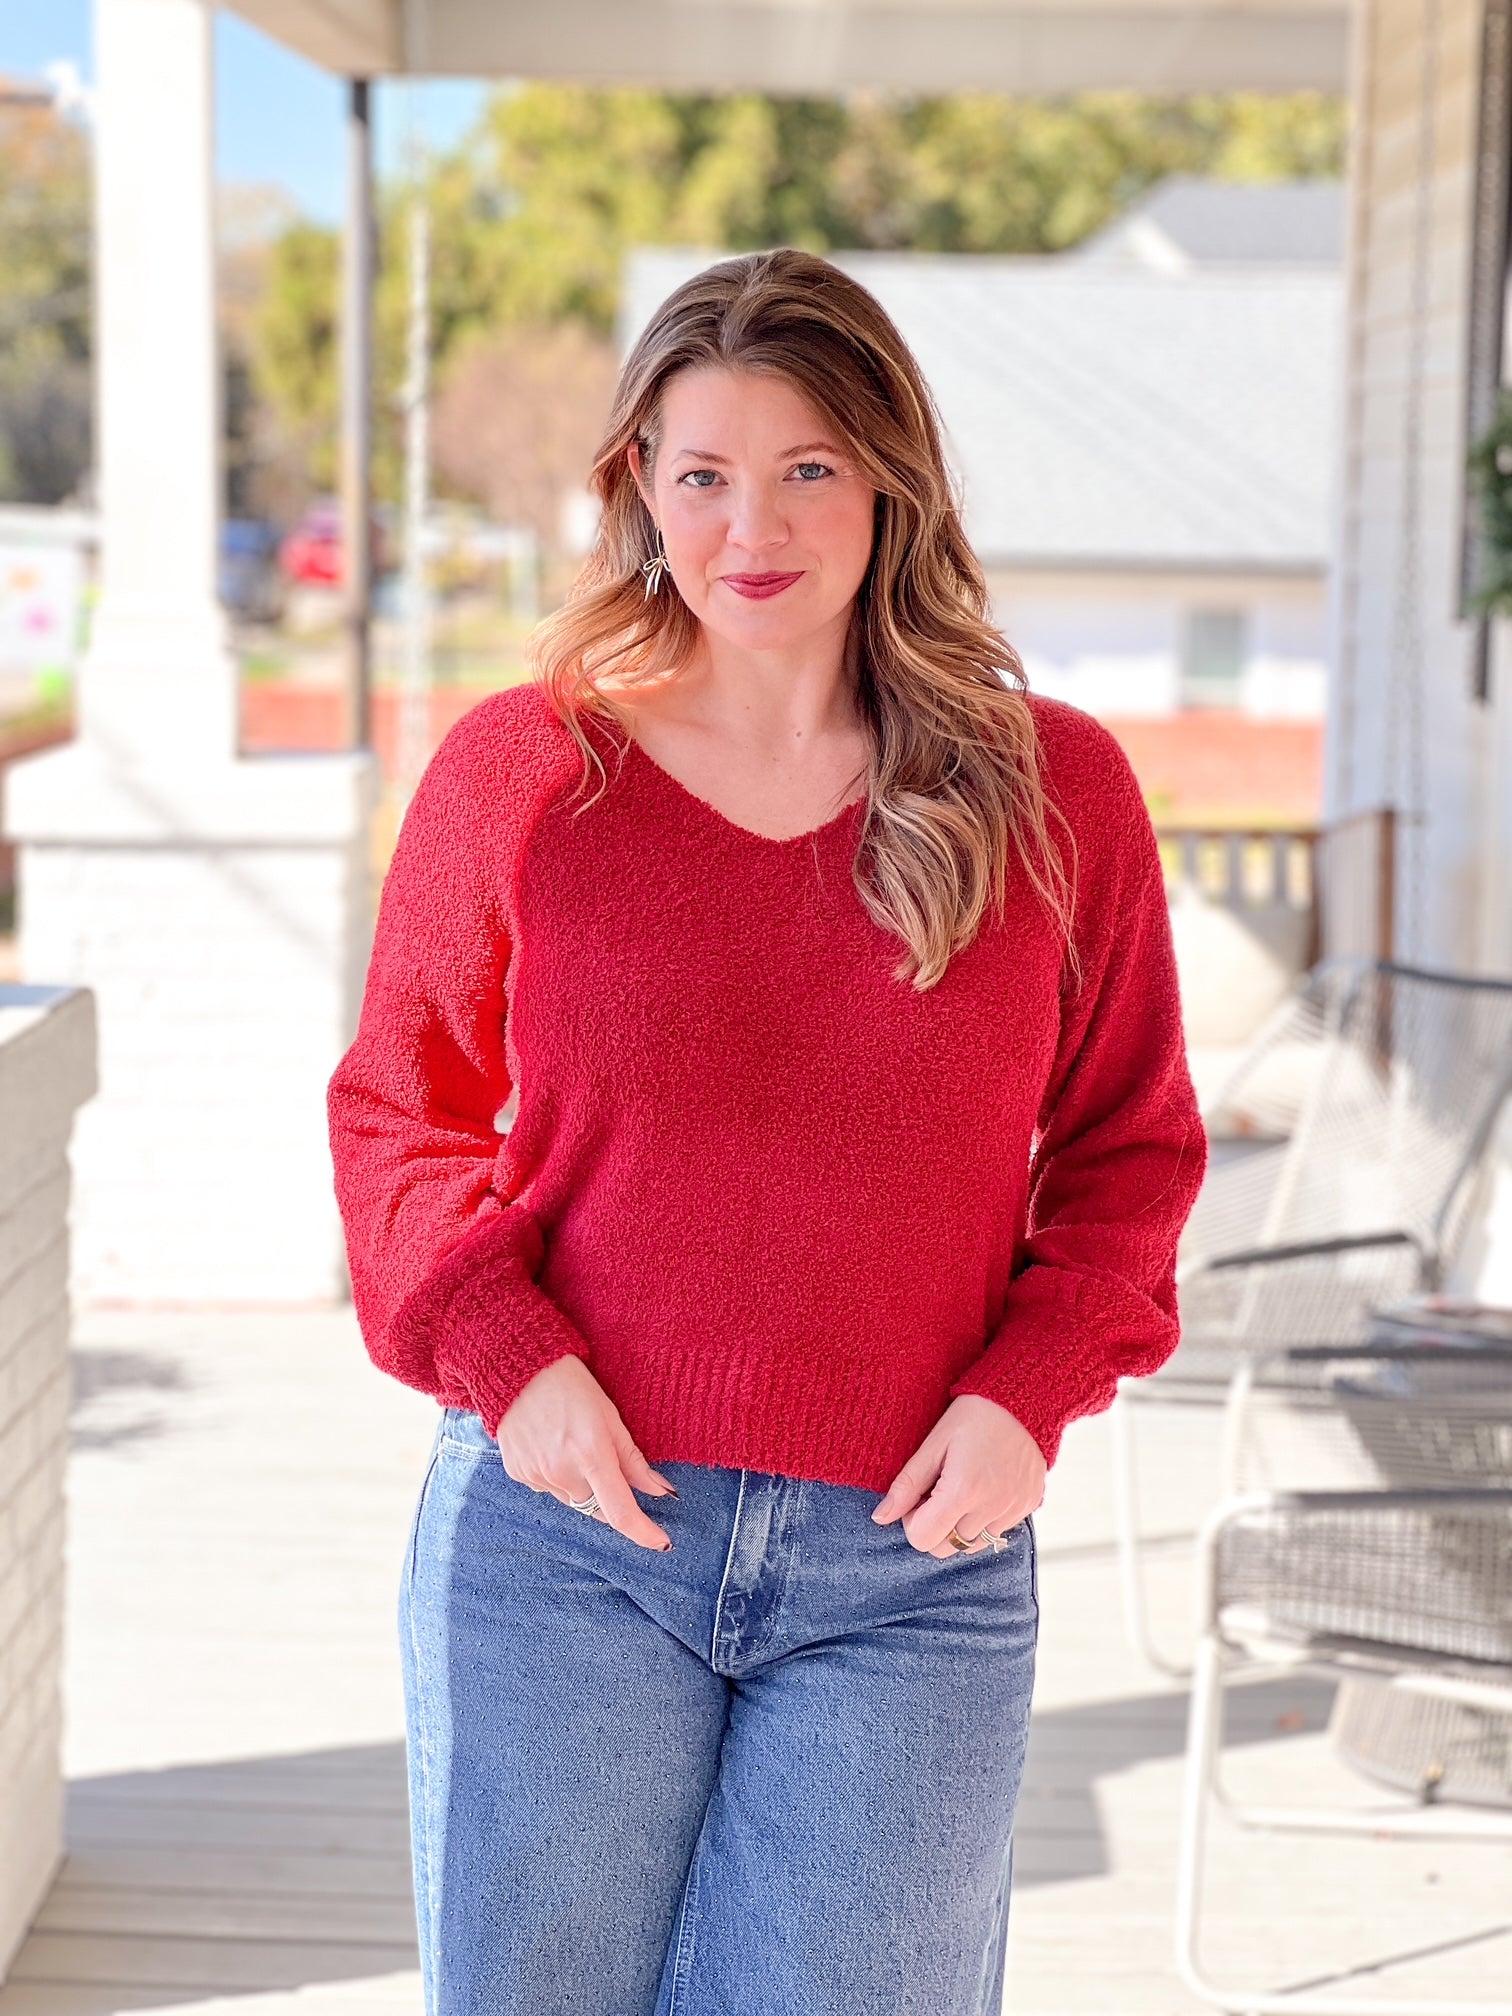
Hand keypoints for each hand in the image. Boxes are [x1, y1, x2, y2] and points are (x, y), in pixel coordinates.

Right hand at [495, 1355, 677, 1551]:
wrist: (517, 1369)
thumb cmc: (571, 1386)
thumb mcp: (610, 1417)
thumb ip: (634, 1460)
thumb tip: (661, 1491)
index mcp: (591, 1454)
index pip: (621, 1511)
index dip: (644, 1533)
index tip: (662, 1543)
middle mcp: (562, 1471)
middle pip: (596, 1508)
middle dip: (608, 1498)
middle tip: (605, 1464)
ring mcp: (536, 1475)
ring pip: (571, 1499)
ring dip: (580, 1485)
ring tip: (572, 1444)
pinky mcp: (518, 1473)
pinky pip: (547, 1488)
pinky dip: (556, 1476)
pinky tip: (551, 1445)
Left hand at [871, 1395, 1045, 1557]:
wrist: (1024, 1398)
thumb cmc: (973, 1416)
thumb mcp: (934, 1443)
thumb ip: (906, 1485)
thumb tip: (880, 1518)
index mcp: (962, 1491)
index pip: (922, 1539)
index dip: (912, 1521)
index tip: (919, 1496)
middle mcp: (991, 1507)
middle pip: (946, 1549)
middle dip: (934, 1528)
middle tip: (937, 1493)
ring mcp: (1013, 1510)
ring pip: (972, 1545)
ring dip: (958, 1527)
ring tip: (961, 1491)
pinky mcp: (1028, 1506)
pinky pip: (997, 1533)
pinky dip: (983, 1521)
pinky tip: (983, 1489)